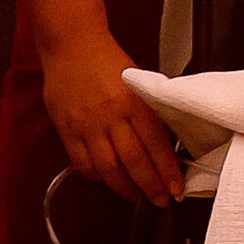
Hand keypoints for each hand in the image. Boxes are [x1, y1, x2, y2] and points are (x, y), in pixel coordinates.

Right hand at [43, 33, 184, 205]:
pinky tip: (106, 179)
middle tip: (160, 199)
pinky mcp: (67, 130)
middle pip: (134, 162)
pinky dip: (96, 177)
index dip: (167, 171)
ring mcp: (87, 125)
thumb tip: (160, 144)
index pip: (156, 145)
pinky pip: (82, 164)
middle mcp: (111, 116)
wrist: (72, 44)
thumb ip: (146, 111)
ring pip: (109, 169)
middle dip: (150, 186)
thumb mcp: (137, 82)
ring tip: (135, 195)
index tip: (176, 187)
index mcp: (134, 102)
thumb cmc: (105, 60)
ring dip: (125, 188)